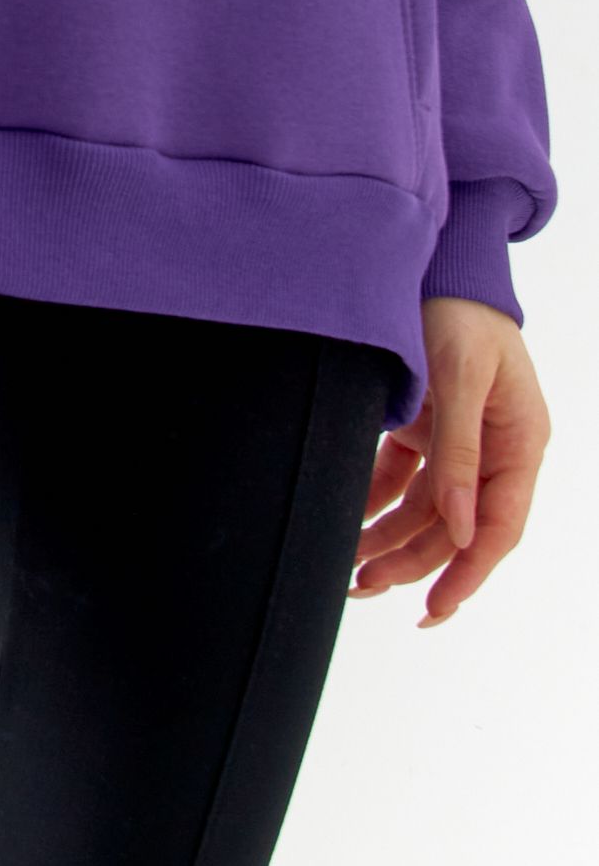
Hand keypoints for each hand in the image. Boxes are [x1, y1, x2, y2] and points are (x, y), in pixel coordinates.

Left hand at [350, 297, 548, 623]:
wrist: (439, 258)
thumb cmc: (459, 309)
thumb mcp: (460, 377)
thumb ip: (459, 453)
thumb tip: (459, 530)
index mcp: (519, 444)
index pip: (496, 526)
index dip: (466, 572)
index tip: (435, 608)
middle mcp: (493, 449)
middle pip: (454, 525)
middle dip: (413, 560)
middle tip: (365, 585)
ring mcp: (458, 439)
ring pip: (424, 507)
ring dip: (389, 536)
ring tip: (350, 567)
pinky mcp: (425, 424)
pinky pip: (401, 475)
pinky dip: (375, 497)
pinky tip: (346, 515)